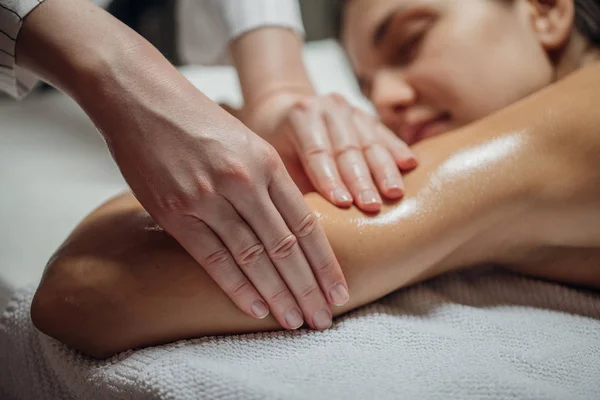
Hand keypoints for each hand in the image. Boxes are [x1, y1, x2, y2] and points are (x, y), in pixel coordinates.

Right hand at [16, 0, 347, 330]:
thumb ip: (269, 182)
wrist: (141, 99)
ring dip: (277, 295)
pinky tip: (256, 309)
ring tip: (296, 322)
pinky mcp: (175, 213)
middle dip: (308, 288)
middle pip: (285, 247)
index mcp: (267, 163)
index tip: (339, 292)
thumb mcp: (246, 143)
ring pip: (253, 258)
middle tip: (324, 319)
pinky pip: (213, 258)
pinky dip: (236, 287)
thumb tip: (290, 229)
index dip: (325, 263)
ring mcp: (208, 198)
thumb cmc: (198, 121)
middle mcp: (243, 182)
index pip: (306, 224)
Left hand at [247, 93, 417, 211]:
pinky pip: (384, 134)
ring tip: (395, 194)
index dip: (331, 180)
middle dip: (362, 180)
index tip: (343, 204)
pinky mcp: (365, 115)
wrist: (282, 110)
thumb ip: (291, 185)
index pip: (318, 153)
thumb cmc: (278, 145)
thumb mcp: (276, 162)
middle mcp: (326, 108)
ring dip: (384, 170)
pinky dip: (397, 150)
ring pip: (370, 142)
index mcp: (299, 117)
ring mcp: (348, 109)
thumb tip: (303, 223)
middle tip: (373, 207)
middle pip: (347, 149)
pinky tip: (411, 164)